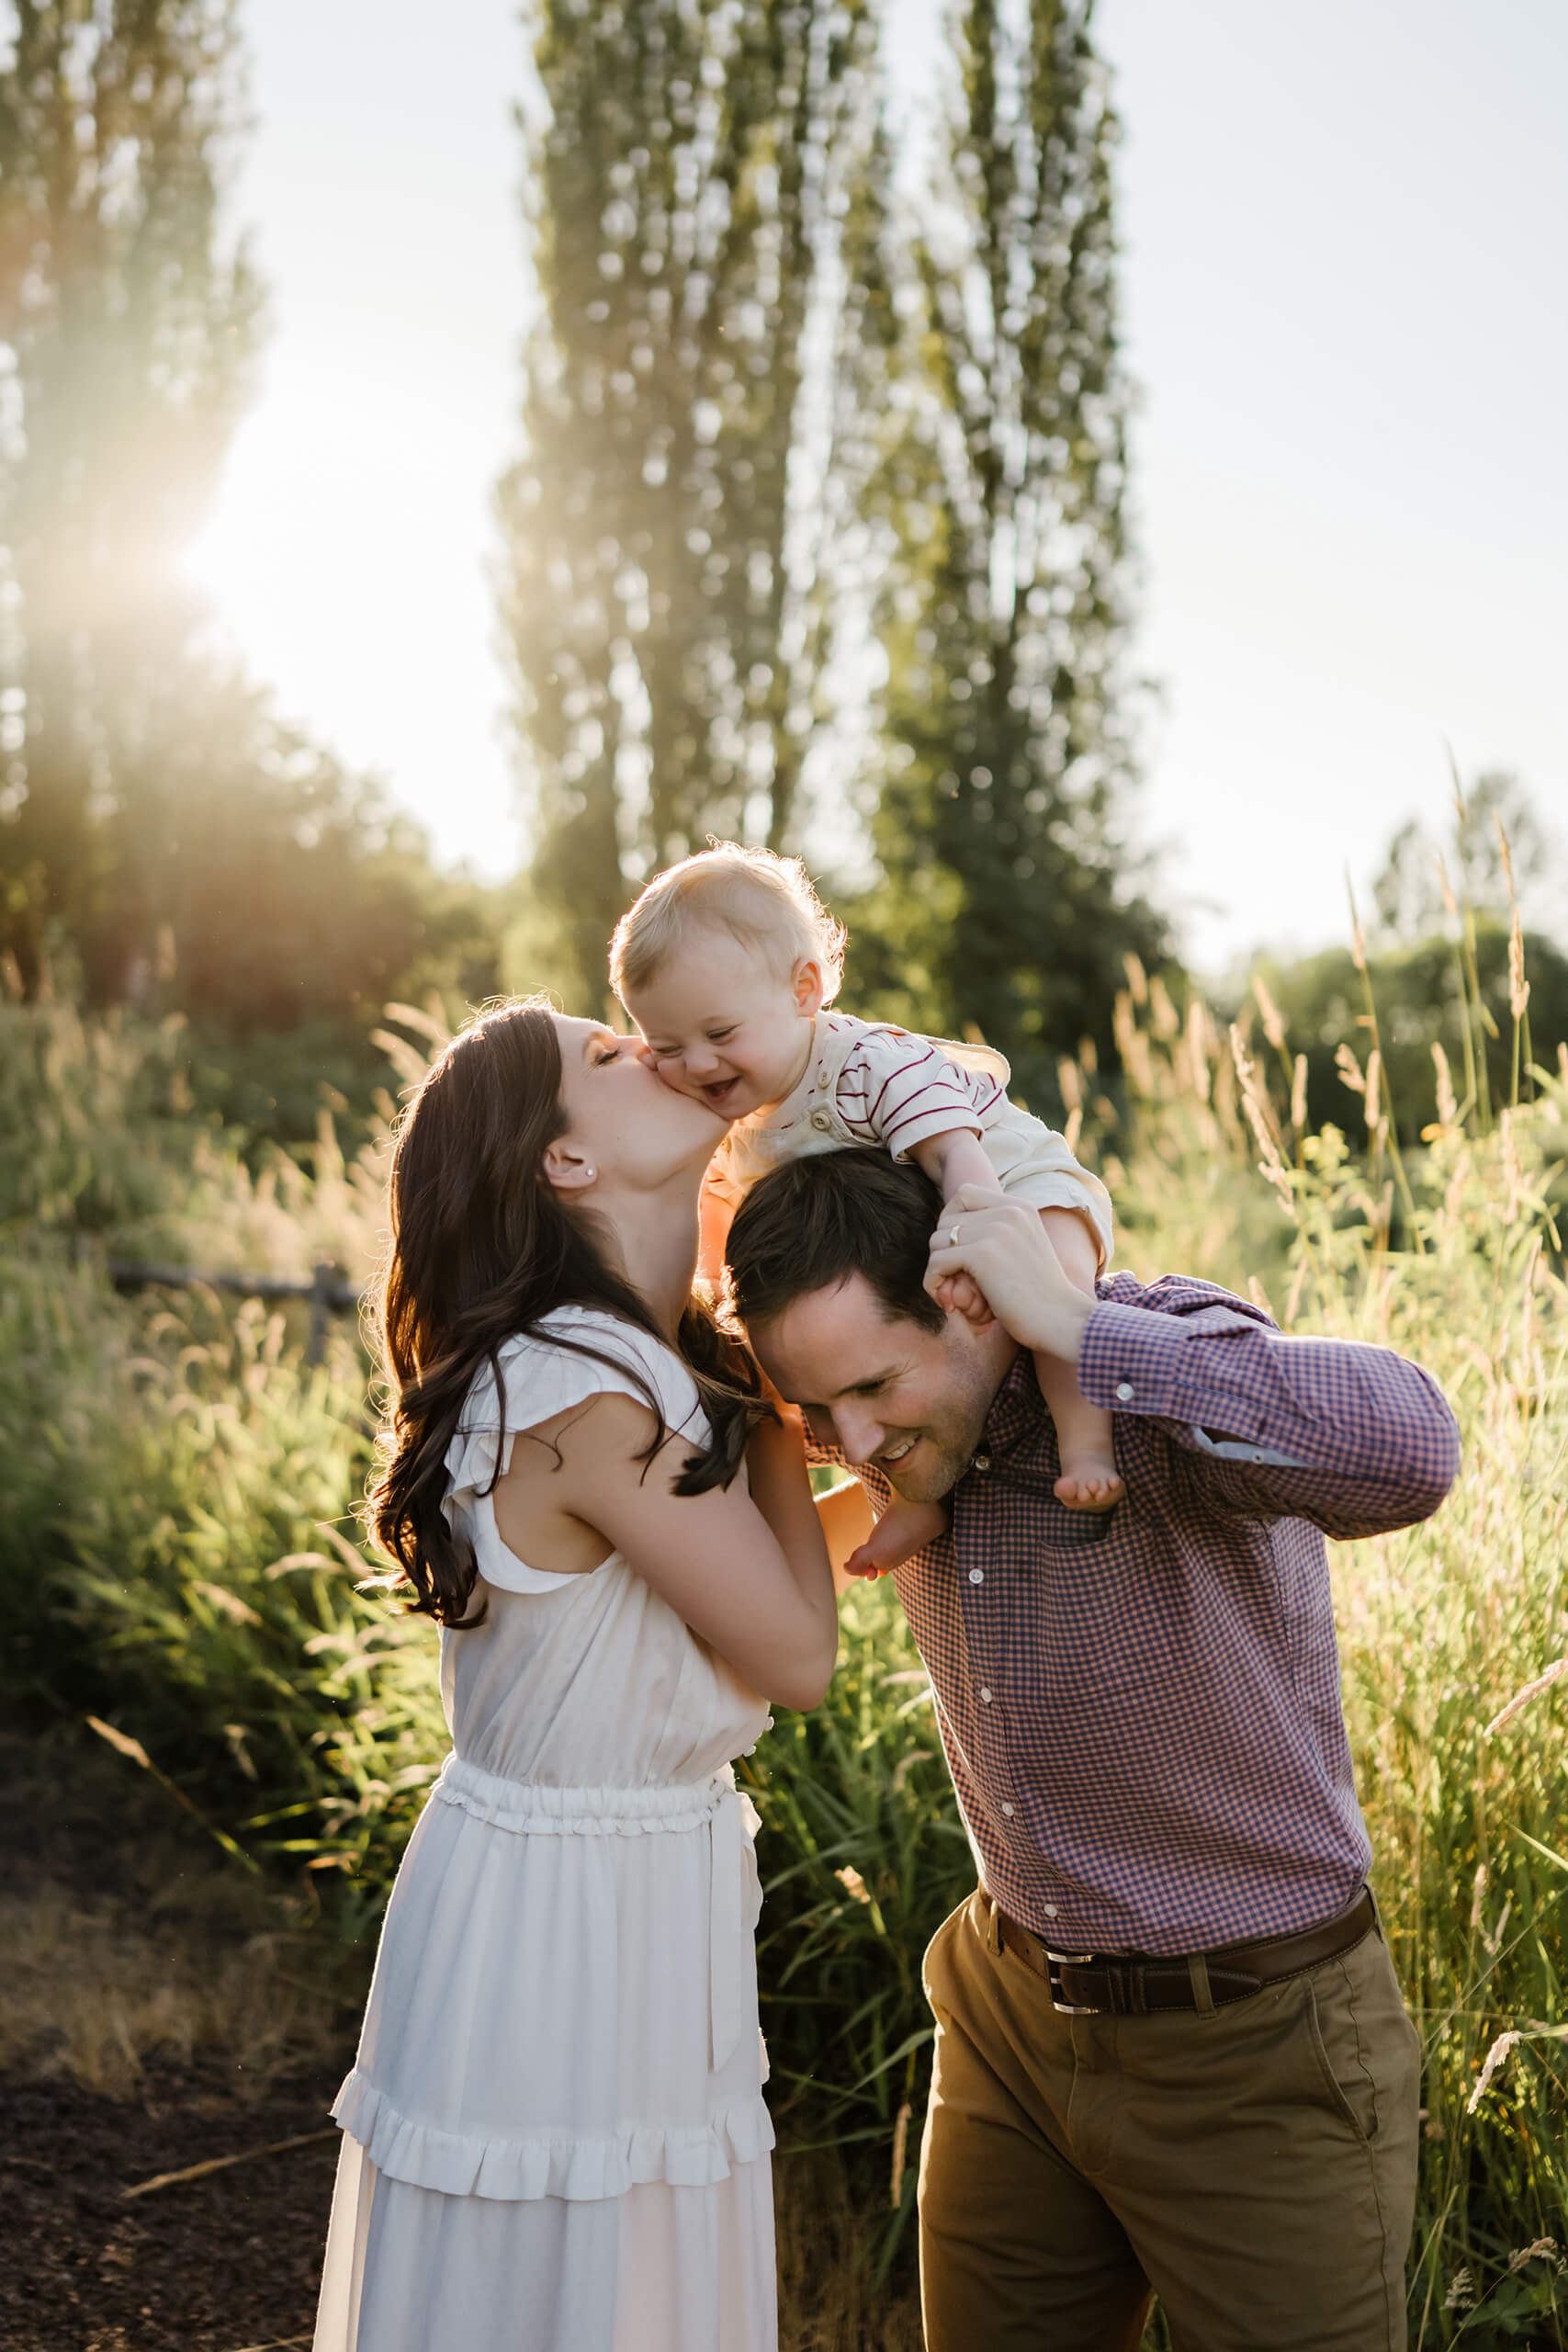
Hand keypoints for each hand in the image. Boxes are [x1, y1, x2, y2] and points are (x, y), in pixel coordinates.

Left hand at [925, 1186, 1097, 1361]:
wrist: (1063, 1320)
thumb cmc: (1039, 1296)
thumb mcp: (1022, 1249)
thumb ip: (995, 1232)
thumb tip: (944, 1232)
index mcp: (1019, 1207)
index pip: (964, 1194)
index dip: (951, 1220)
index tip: (957, 1251)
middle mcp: (1008, 1211)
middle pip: (946, 1220)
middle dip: (942, 1251)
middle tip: (952, 1280)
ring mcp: (996, 1231)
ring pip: (937, 1241)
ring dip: (937, 1269)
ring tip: (951, 1292)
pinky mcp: (983, 1255)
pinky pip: (937, 1262)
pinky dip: (934, 1283)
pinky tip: (948, 1302)